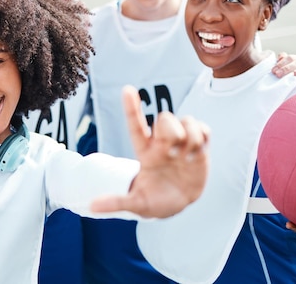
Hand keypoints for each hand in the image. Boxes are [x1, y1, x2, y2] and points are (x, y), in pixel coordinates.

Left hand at [91, 85, 209, 217]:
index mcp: (145, 152)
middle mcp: (162, 143)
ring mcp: (181, 142)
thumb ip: (116, 203)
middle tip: (174, 156)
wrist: (178, 203)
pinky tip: (198, 153)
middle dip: (171, 133)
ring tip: (188, 157)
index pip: (136, 125)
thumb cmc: (154, 201)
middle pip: (165, 119)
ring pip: (187, 120)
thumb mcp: (136, 204)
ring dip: (190, 137)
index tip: (127, 90)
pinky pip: (203, 129)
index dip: (131, 108)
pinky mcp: (199, 146)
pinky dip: (203, 137)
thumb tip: (92, 206)